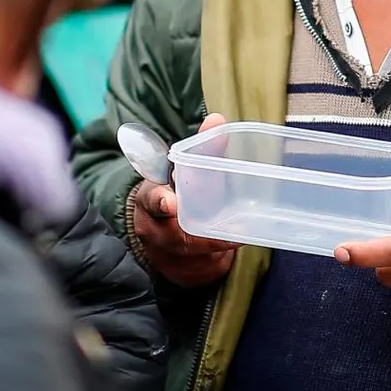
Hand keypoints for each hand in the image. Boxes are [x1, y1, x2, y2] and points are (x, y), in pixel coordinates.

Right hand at [130, 114, 237, 286]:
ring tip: (240, 237)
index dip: (160, 202)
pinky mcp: (181, 271)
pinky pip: (202, 269)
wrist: (161, 231)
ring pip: (193, 257)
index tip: (170, 203)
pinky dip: (220, 260)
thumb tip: (217, 119)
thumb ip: (203, 148)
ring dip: (217, 249)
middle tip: (232, 234)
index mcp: (151, 198)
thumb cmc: (178, 193)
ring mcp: (166, 254)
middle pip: (177, 236)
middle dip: (204, 237)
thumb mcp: (187, 171)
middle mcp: (154, 229)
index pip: (150, 200)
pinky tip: (237, 248)